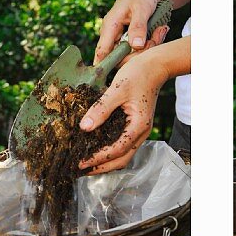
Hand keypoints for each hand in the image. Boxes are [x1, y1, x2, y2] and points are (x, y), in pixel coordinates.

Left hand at [78, 48, 168, 173]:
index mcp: (139, 126)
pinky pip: (122, 146)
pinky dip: (109, 152)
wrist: (154, 66)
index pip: (117, 150)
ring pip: (122, 156)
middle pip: (121, 160)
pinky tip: (96, 150)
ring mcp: (138, 132)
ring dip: (105, 163)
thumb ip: (101, 109)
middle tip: (81, 169)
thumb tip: (84, 127)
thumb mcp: (117, 89)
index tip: (82, 162)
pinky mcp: (134, 128)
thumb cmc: (138, 74)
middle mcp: (141, 133)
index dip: (99, 158)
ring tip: (87, 164)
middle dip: (101, 167)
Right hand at [94, 0, 170, 62]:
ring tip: (158, 32)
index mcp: (110, 26)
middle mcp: (111, 35)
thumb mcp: (141, 9)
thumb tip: (135, 46)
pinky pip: (136, 49)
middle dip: (138, 53)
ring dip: (147, 47)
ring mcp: (119, 38)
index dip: (102, 66)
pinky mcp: (127, 40)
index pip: (102, 51)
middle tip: (154, 39)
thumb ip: (138, 27)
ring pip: (130, 54)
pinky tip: (157, 33)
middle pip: (119, 57)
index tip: (107, 75)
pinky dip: (148, 44)